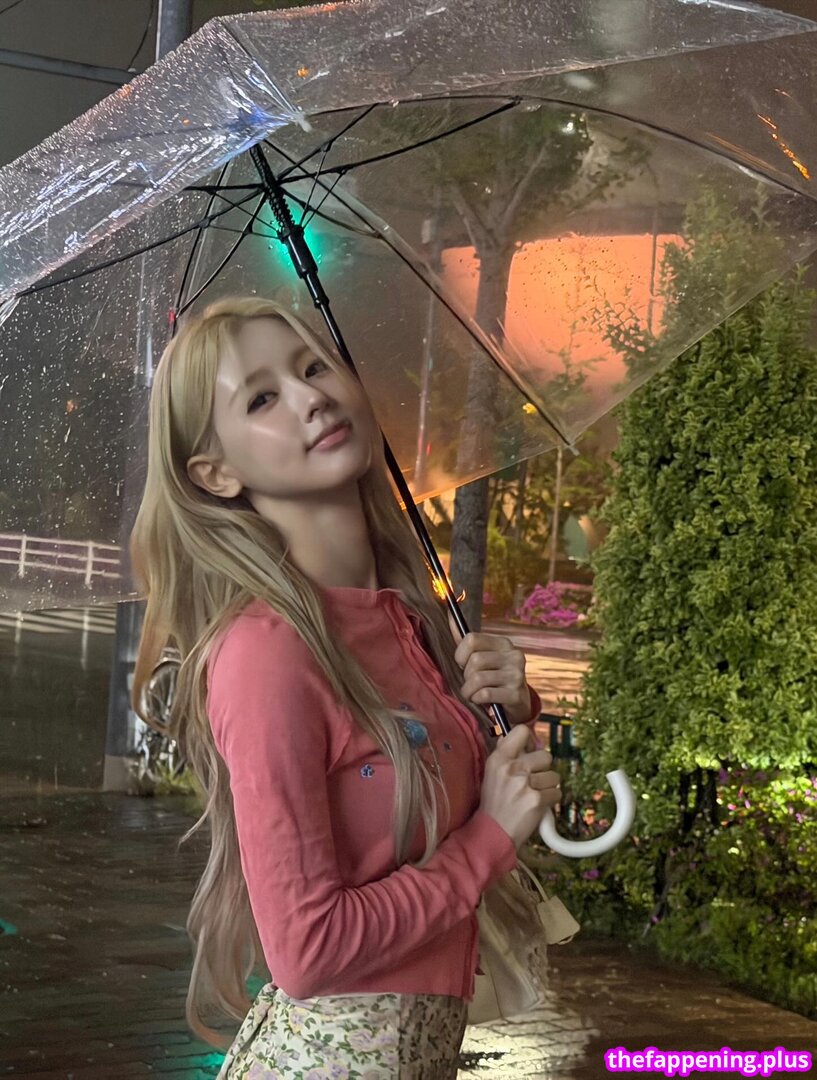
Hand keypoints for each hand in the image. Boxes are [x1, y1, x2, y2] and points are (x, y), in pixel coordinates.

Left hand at [448, 611, 532, 726]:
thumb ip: (465, 640)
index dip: (460, 654)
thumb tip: (449, 613)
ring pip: (478, 678)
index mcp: (503, 643)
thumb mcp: (482, 658)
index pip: (472, 639)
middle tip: (470, 683)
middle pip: (475, 660)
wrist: (517, 704)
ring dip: (469, 691)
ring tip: (473, 694)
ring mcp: (517, 674)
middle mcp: (513, 654)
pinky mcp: (516, 693)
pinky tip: (481, 702)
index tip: (462, 665)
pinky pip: (485, 694)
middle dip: (466, 676)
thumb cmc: (493, 679)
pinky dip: (477, 699)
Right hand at [479, 722, 561, 849]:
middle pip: (545, 755)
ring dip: (548, 787)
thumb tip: (526, 739)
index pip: (522, 731)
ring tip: (534, 795)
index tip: (530, 752)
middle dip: (543, 769)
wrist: (494, 832)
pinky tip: (538, 805)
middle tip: (532, 781)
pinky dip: (551, 800)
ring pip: (554, 776)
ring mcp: (525, 784)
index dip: (531, 741)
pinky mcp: (536, 800)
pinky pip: (557, 793)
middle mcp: (512, 767)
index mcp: (499, 758)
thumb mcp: (492, 772)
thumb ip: (507, 753)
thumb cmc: (495, 802)